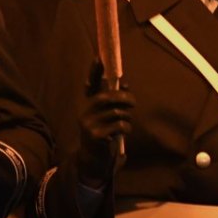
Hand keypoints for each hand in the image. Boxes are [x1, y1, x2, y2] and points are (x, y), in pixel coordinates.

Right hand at [75, 73, 134, 187]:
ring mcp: (88, 124)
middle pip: (107, 97)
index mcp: (88, 105)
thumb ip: (114, 102)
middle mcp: (84, 112)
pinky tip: (123, 133)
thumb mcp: (107, 117)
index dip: (94, 71)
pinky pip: (119, 125)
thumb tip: (125, 84)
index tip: (99, 57)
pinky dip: (126, 127)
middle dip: (124, 97)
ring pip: (116, 112)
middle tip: (133, 102)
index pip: (90, 85)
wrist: (92, 160)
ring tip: (126, 123)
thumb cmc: (103, 134)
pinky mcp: (95, 135)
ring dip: (127, 117)